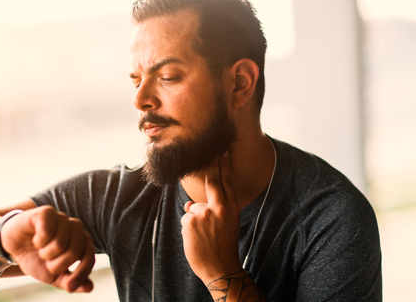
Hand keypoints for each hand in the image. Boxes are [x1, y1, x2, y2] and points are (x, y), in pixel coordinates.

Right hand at [0, 206, 94, 292]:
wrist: (12, 246)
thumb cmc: (36, 258)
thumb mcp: (52, 275)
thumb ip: (70, 281)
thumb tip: (89, 287)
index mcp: (81, 242)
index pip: (89, 257)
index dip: (81, 273)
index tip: (69, 286)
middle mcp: (75, 228)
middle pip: (74, 252)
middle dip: (57, 265)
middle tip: (46, 261)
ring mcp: (62, 218)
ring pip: (60, 243)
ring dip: (45, 253)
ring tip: (40, 249)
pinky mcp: (47, 212)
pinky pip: (48, 232)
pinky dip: (38, 241)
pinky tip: (35, 240)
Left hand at [180, 151, 242, 284]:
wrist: (220, 269)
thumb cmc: (222, 247)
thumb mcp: (225, 225)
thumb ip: (210, 210)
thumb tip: (189, 204)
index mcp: (231, 208)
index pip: (226, 182)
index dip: (223, 165)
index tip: (222, 151)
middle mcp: (220, 207)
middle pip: (212, 180)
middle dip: (212, 164)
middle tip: (213, 149)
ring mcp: (204, 213)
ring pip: (193, 208)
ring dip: (194, 221)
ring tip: (204, 237)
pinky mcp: (190, 220)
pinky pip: (185, 218)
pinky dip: (188, 229)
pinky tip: (196, 240)